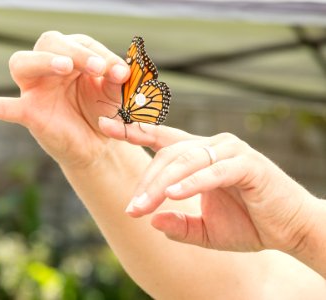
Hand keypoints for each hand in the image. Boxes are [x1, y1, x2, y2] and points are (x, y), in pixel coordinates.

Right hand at [0, 31, 129, 167]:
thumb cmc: (103, 112)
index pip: (81, 44)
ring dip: (43, 61)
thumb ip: (115, 80)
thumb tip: (119, 71)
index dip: (100, 55)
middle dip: (76, 52)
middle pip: (50, 43)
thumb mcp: (114, 94)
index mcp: (72, 57)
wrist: (97, 144)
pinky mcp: (28, 113)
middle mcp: (49, 67)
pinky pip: (2, 108)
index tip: (120, 73)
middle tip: (98, 68)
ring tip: (65, 67)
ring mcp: (35, 89)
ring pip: (23, 63)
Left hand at [99, 117, 318, 253]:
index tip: (104, 125)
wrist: (289, 230)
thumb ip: (179, 224)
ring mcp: (230, 152)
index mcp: (199, 155)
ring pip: (186, 161)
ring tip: (144, 207)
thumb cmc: (248, 224)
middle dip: (146, 183)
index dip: (133, 130)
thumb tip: (153, 220)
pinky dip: (193, 183)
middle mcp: (212, 146)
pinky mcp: (248, 164)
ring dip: (163, 185)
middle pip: (167, 155)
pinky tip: (174, 194)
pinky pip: (213, 171)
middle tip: (132, 209)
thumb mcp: (205, 230)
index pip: (161, 137)